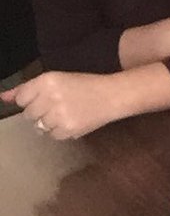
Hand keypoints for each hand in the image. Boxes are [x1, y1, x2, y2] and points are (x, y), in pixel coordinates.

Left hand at [1, 71, 122, 139]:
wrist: (113, 95)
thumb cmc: (85, 85)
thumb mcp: (56, 80)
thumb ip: (27, 89)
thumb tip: (3, 97)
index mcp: (47, 80)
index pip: (22, 98)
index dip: (34, 100)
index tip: (48, 98)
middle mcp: (50, 96)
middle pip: (29, 114)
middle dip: (41, 112)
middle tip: (59, 106)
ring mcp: (58, 114)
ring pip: (39, 127)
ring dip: (50, 123)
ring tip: (67, 114)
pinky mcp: (67, 129)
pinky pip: (52, 136)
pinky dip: (61, 131)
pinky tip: (73, 121)